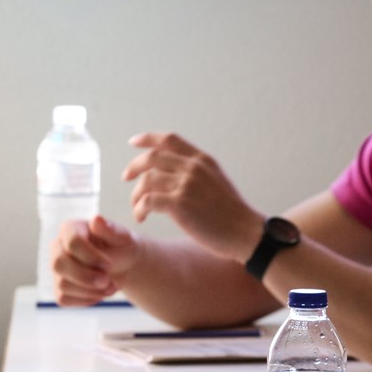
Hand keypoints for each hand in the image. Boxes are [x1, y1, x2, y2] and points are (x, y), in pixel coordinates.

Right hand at [51, 215, 137, 305]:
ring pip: (62, 284)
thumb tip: (97, 220)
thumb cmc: (120, 246)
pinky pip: (64, 299)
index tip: (109, 264)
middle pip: (59, 264)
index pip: (71, 242)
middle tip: (107, 281)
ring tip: (111, 287)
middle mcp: (58, 247)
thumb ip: (111, 229)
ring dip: (90, 291)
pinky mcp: (58, 288)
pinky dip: (86, 299)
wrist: (123, 264)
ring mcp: (57, 268)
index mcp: (70, 229)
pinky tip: (100, 293)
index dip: (90, 257)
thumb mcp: (122, 236)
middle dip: (85, 277)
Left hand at [122, 132, 262, 261]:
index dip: (148, 138)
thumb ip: (197, 172)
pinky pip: (147, 201)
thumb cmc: (232, 213)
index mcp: (202, 160)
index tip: (133, 143)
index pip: (169, 139)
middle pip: (152, 157)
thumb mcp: (217, 180)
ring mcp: (185, 185)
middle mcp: (192, 168)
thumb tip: (174, 171)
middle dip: (134, 167)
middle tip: (126, 178)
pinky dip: (139, 209)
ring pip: (146, 181)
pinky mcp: (179, 204)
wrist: (245, 232)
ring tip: (137, 208)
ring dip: (136, 195)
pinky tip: (141, 217)